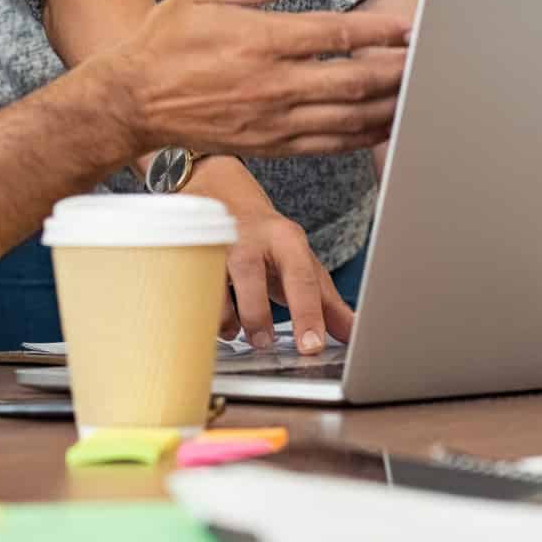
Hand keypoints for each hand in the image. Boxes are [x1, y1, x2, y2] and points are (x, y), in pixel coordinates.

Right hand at [96, 0, 408, 160]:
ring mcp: (273, 120)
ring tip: (416, 95)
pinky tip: (383, 127)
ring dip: (387, 107)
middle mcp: (271, 85)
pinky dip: (361, 137)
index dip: (377, 33)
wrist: (134, 101)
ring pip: (346, 119)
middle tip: (427, 62)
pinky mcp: (271, 146)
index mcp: (259, 42)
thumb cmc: (168, 40)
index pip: (334, 36)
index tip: (405, 29)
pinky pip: (327, 145)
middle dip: (395, 72)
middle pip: (352, 82)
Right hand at [190, 159, 353, 354]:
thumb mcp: (302, 264)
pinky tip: (216, 320)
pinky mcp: (187, 249)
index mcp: (286, 240)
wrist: (225, 195)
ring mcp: (213, 242)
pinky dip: (201, 311)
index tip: (311, 346)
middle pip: (250, 275)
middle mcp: (249, 236)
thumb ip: (326, 301)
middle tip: (265, 343)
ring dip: (223, 316)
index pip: (301, 278)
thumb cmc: (268, 239)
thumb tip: (354, 332)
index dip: (308, 314)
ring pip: (212, 282)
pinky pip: (188, 286)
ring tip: (235, 331)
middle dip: (256, 315)